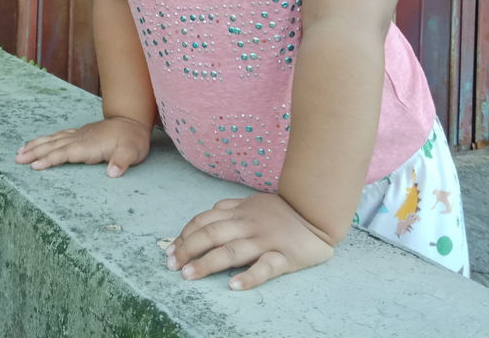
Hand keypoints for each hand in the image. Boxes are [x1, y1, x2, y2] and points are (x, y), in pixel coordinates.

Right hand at [14, 116, 151, 176]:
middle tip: (17, 159)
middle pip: (53, 146)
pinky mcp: (79, 134)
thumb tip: (113, 173)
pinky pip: (57, 136)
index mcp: (89, 145)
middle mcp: (80, 138)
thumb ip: (122, 161)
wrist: (133, 121)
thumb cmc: (133, 139)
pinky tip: (37, 143)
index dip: (50, 159)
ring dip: (35, 145)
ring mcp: (78, 135)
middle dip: (34, 152)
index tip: (35, 165)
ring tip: (19, 152)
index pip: (65, 153)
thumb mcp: (132, 152)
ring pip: (52, 140)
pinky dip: (45, 140)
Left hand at [165, 193, 335, 290]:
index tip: (170, 250)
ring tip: (189, 275)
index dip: (185, 235)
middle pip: (212, 235)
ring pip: (233, 251)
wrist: (318, 212)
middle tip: (172, 265)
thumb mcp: (254, 202)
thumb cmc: (284, 211)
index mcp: (240, 212)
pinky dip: (249, 276)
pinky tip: (234, 286)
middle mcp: (249, 225)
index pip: (205, 221)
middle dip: (188, 249)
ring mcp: (266, 240)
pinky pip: (266, 267)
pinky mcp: (285, 257)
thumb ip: (231, 208)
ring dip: (208, 262)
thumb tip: (208, 214)